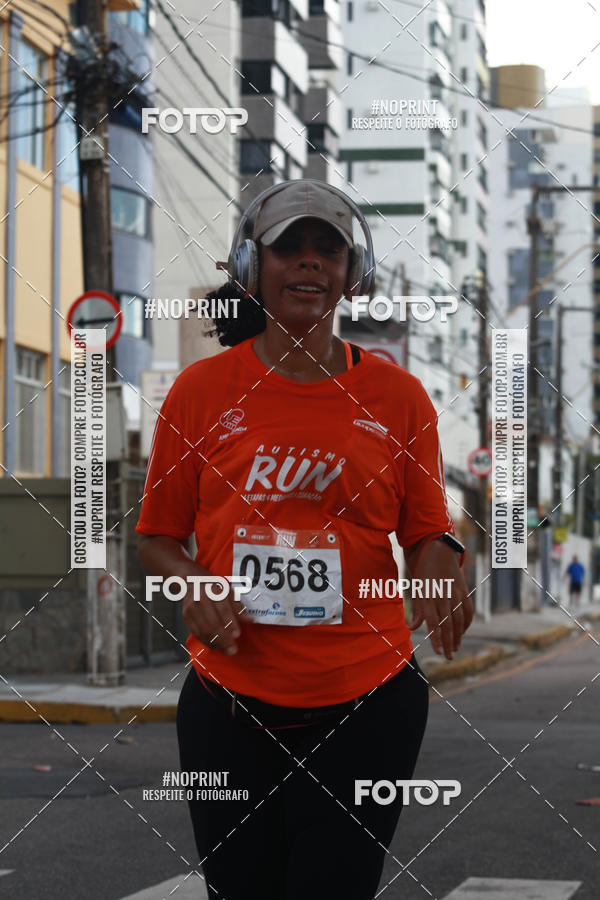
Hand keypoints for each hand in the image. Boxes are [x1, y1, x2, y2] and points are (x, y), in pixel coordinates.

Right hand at [182, 574, 252, 655]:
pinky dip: (207, 642)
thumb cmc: (213, 587)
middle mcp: (200, 599)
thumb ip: (239, 607)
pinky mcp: (186, 617)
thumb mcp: (229, 591)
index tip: (237, 635)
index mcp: (214, 590)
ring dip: (216, 643)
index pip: (223, 609)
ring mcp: (191, 609)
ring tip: (226, 651)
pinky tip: (216, 646)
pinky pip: (196, 633)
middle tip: (233, 650)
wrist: (191, 581)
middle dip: (224, 639)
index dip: (230, 623)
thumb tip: (250, 620)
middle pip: (212, 623)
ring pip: (204, 630)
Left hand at [405, 540, 471, 659]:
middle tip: (449, 657)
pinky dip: (467, 623)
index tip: (439, 653)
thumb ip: (417, 610)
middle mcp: (444, 596)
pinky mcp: (464, 591)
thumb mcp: (417, 588)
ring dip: (458, 636)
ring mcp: (456, 594)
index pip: (434, 622)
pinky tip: (462, 632)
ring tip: (455, 648)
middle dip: (448, 642)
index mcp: (429, 596)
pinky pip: (468, 611)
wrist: (440, 551)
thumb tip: (412, 628)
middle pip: (448, 624)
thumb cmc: (424, 571)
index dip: (436, 639)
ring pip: (459, 619)